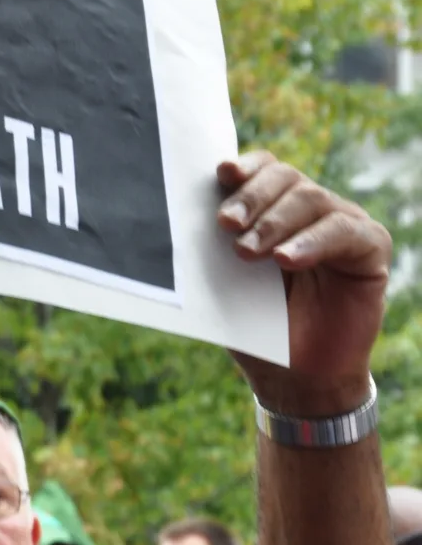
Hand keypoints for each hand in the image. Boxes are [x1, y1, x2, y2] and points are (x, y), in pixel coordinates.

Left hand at [217, 152, 391, 415]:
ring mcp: (340, 225)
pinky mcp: (368, 249)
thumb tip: (175, 222)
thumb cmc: (253, 325)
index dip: (244, 168)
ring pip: (311, 199)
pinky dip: (313, 243)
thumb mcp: (223, 285)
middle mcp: (308, 210)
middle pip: (285, 179)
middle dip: (251, 197)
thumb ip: (210, 251)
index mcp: (271, 209)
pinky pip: (346, 233)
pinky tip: (287, 259)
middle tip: (225, 223)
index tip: (221, 174)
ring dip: (274, 223)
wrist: (292, 377)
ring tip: (247, 252)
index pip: (262, 170)